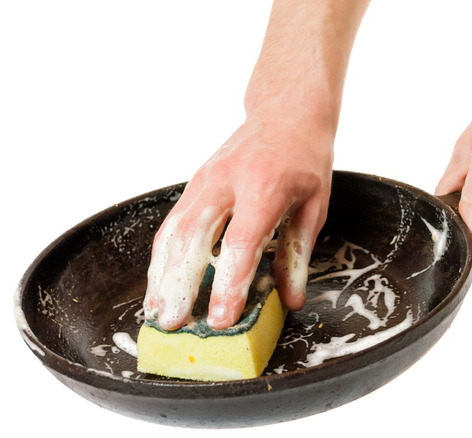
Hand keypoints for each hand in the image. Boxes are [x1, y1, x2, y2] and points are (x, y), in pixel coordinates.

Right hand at [143, 114, 332, 329]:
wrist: (285, 111)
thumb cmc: (305, 157)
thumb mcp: (315, 205)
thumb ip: (298, 253)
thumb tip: (292, 300)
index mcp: (264, 187)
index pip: (241, 242)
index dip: (228, 283)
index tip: (221, 318)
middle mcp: (226, 181)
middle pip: (194, 236)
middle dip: (180, 283)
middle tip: (173, 323)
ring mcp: (205, 180)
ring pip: (174, 230)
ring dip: (162, 274)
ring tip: (156, 311)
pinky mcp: (194, 183)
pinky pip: (172, 222)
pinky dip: (163, 256)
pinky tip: (159, 283)